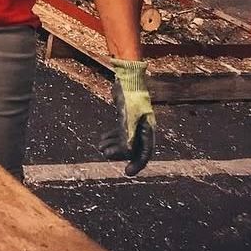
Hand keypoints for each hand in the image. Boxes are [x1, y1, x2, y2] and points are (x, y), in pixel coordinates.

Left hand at [100, 58, 154, 175]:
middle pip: (134, 148)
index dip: (137, 164)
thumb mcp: (129, 115)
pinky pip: (121, 132)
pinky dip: (112, 137)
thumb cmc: (131, 96)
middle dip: (120, 153)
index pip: (145, 152)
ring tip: (101, 148)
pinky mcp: (126, 117)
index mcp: (148, 129)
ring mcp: (135, 123)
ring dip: (114, 146)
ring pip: (126, 141)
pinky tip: (102, 140)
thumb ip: (129, 133)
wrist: (128, 78)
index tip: (127, 173)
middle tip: (106, 155)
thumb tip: (129, 153)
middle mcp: (143, 128)